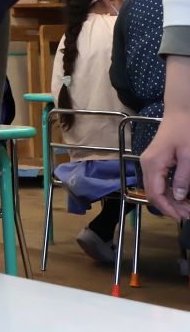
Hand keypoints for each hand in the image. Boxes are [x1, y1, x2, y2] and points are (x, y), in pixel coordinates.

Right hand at [142, 55, 189, 219]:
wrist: (180, 113)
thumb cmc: (185, 131)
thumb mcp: (188, 156)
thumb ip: (182, 177)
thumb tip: (177, 197)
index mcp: (153, 164)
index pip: (155, 194)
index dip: (168, 209)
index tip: (184, 218)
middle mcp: (146, 164)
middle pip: (153, 193)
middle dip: (170, 207)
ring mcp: (149, 162)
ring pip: (155, 189)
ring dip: (170, 201)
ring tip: (188, 207)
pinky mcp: (154, 161)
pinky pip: (158, 181)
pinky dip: (169, 191)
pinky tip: (182, 195)